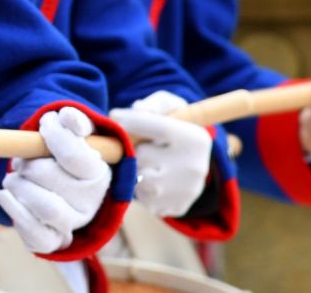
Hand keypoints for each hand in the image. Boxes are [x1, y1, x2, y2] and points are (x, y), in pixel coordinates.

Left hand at [0, 107, 110, 253]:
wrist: (59, 187)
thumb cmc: (64, 155)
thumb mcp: (74, 132)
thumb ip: (74, 120)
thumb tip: (68, 117)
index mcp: (97, 173)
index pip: (72, 154)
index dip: (52, 134)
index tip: (44, 125)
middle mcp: (89, 202)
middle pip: (46, 176)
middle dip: (27, 162)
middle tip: (23, 160)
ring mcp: (71, 223)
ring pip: (42, 207)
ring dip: (18, 185)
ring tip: (14, 177)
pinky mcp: (52, 241)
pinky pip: (35, 236)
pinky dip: (14, 211)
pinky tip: (6, 194)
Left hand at [110, 90, 211, 216]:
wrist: (193, 159)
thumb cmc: (175, 126)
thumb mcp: (170, 107)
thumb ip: (153, 104)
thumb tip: (133, 111)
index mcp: (195, 139)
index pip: (156, 126)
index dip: (131, 121)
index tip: (115, 116)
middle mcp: (194, 167)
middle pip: (142, 157)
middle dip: (132, 149)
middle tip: (137, 145)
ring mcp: (186, 192)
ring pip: (138, 180)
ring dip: (134, 170)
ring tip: (145, 162)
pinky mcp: (176, 208)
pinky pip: (142, 198)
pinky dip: (140, 188)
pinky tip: (149, 177)